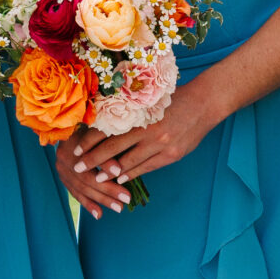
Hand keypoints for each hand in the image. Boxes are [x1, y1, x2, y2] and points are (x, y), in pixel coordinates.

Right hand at [55, 130, 130, 217]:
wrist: (73, 125)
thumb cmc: (94, 128)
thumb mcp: (101, 135)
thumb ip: (107, 153)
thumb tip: (118, 171)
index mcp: (72, 146)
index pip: (90, 168)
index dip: (108, 177)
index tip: (126, 188)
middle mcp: (63, 158)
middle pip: (86, 181)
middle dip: (107, 194)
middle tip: (125, 203)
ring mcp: (61, 168)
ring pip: (81, 189)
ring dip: (100, 201)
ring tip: (118, 209)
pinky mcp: (63, 176)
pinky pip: (75, 192)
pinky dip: (88, 204)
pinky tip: (99, 214)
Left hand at [67, 84, 218, 191]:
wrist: (205, 104)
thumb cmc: (173, 100)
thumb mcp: (148, 102)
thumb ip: (130, 114)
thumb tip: (103, 123)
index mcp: (138, 114)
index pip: (106, 130)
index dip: (88, 141)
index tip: (74, 149)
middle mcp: (147, 130)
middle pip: (113, 148)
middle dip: (93, 160)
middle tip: (76, 168)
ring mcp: (160, 144)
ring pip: (129, 162)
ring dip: (110, 172)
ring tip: (95, 179)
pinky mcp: (171, 155)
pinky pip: (147, 167)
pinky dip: (132, 173)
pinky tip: (120, 178)